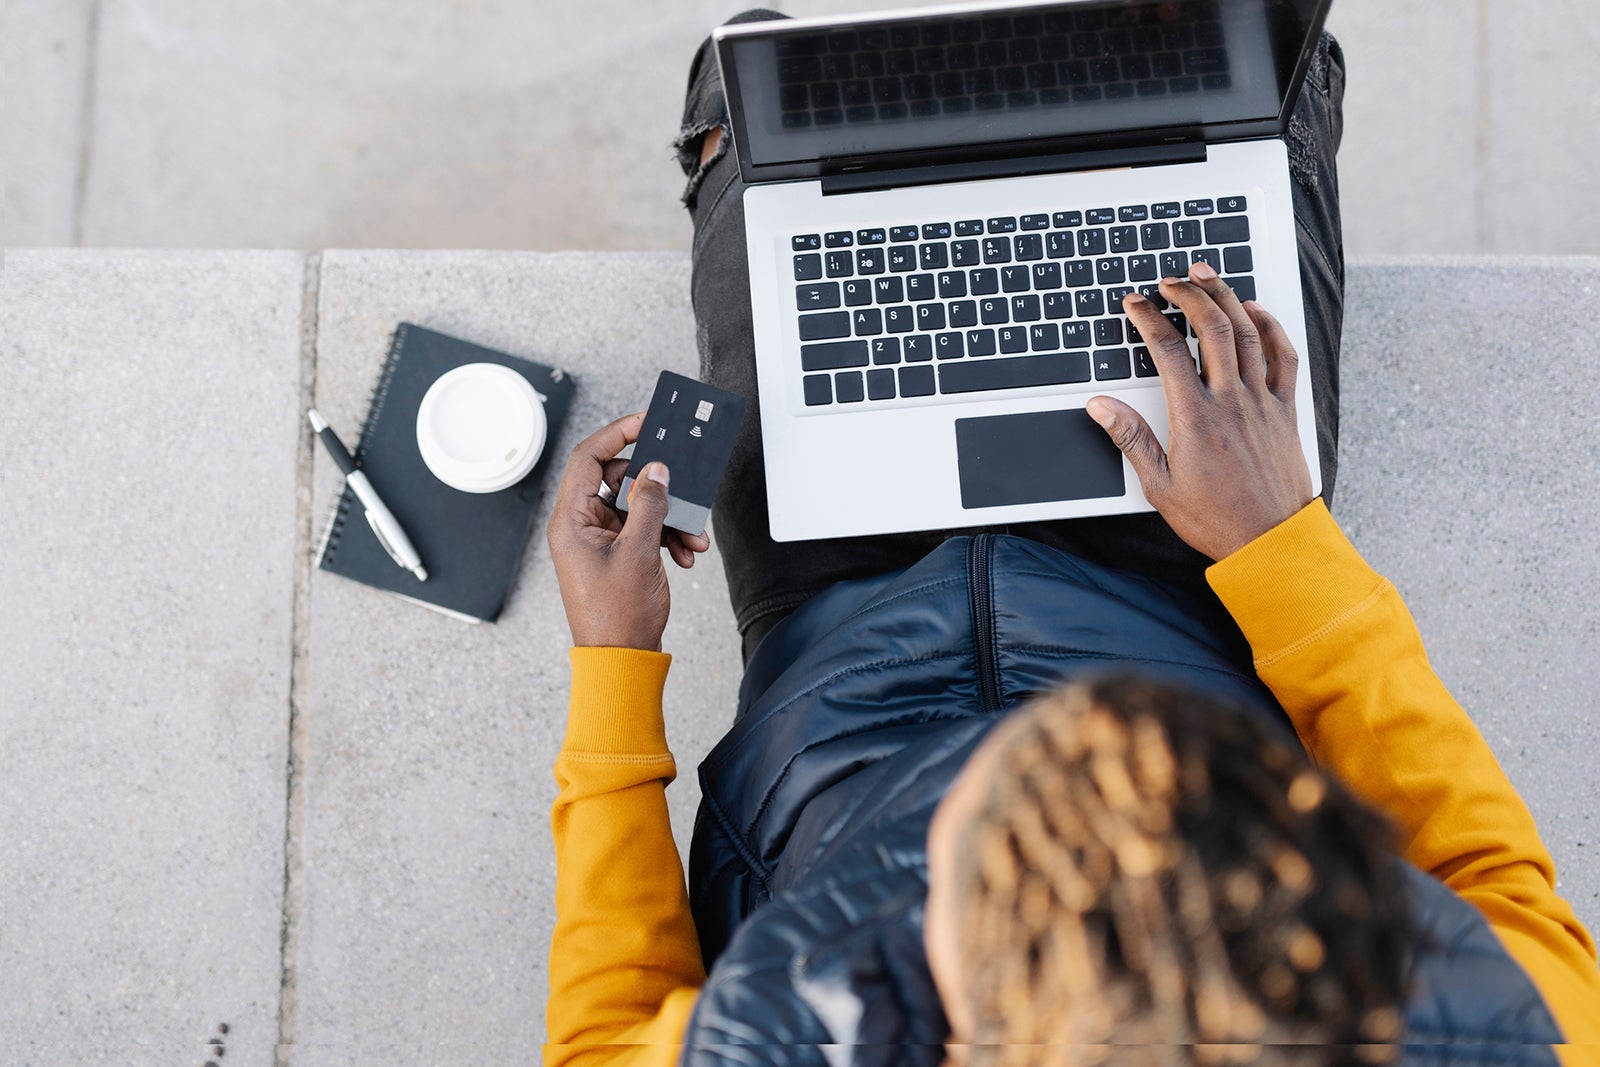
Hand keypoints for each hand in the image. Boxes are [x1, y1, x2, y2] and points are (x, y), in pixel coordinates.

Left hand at [546, 412, 710, 649]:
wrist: (622, 660)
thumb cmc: (617, 617)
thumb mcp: (638, 552)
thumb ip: (648, 504)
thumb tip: (656, 470)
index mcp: (571, 520)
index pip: (587, 458)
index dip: (617, 434)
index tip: (646, 422)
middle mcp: (580, 526)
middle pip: (617, 480)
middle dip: (656, 486)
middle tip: (681, 484)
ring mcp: (598, 540)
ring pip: (636, 506)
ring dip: (668, 516)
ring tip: (691, 535)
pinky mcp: (617, 554)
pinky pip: (643, 529)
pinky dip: (667, 535)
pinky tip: (685, 552)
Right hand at [1085, 263, 1314, 560]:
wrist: (1270, 541)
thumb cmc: (1214, 519)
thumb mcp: (1159, 486)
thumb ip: (1130, 439)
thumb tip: (1100, 406)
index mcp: (1196, 418)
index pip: (1168, 351)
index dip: (1148, 319)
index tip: (1135, 304)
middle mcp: (1232, 401)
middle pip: (1213, 328)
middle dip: (1189, 295)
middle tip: (1171, 280)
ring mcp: (1262, 402)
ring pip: (1248, 333)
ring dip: (1226, 298)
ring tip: (1207, 278)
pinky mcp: (1284, 410)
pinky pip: (1284, 356)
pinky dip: (1269, 327)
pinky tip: (1255, 311)